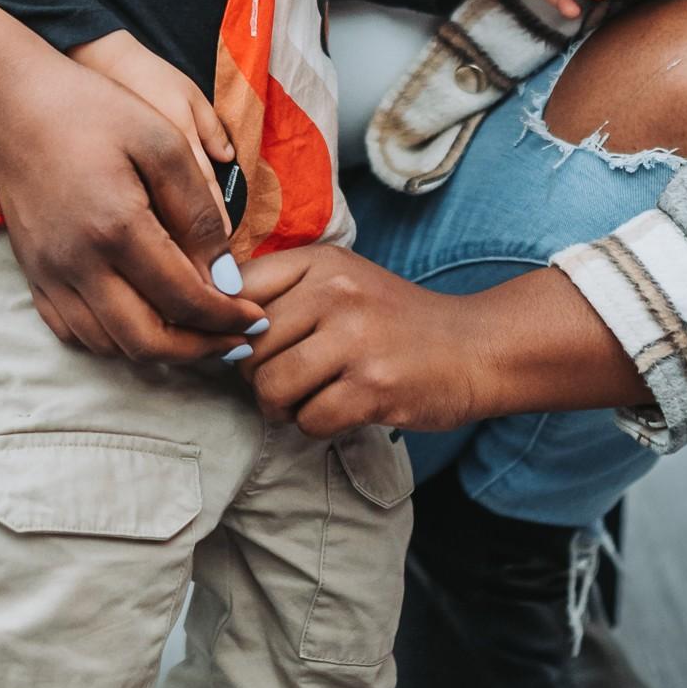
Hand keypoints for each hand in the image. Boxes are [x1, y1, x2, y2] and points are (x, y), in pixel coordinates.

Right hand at [0, 0, 257, 364]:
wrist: (14, 104)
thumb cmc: (95, 111)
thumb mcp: (163, 141)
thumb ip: (198, 210)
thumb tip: (227, 278)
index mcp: (117, 227)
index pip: (183, 299)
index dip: (227, 319)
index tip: (256, 320)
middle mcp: (78, 263)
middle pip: (146, 341)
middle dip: (200, 352)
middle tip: (235, 343)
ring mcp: (49, 274)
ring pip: (109, 346)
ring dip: (159, 352)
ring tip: (197, 337)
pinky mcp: (33, 275)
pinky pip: (74, 333)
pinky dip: (115, 342)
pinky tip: (144, 324)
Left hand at [237, 244, 490, 437]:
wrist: (473, 349)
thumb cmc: (394, 321)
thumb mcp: (342, 282)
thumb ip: (282, 291)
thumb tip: (213, 320)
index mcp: (322, 262)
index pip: (237, 288)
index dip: (228, 325)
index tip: (244, 344)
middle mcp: (336, 293)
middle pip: (249, 347)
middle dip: (258, 375)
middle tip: (288, 379)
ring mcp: (356, 340)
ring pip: (271, 387)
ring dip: (282, 406)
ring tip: (309, 398)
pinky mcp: (373, 388)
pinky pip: (308, 420)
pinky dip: (316, 425)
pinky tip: (339, 410)